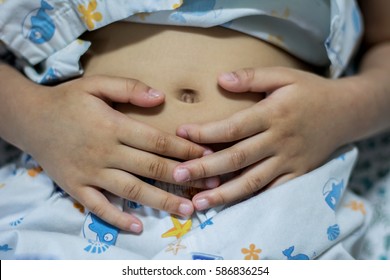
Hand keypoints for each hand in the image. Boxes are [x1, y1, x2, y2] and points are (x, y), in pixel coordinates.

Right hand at [23, 75, 211, 231]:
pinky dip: (117, 218)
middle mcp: (104, 152)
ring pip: (132, 190)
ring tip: (187, 210)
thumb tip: (161, 97)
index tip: (207, 156)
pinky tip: (138, 226)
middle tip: (210, 185)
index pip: (157, 141)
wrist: (29, 119)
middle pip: (150, 168)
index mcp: (113, 126)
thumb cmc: (67, 100)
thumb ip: (129, 88)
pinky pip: (98, 207)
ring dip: (161, 201)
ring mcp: (90, 173)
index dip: (184, 150)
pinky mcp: (75, 187)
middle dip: (183, 177)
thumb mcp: (96, 84)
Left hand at [174, 67, 350, 209]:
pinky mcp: (298, 174)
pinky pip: (272, 191)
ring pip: (252, 181)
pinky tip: (230, 208)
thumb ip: (253, 76)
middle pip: (236, 158)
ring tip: (197, 203)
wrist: (347, 112)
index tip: (181, 133)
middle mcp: (279, 140)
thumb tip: (220, 79)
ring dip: (223, 194)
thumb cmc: (310, 91)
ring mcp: (289, 161)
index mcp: (273, 114)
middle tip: (177, 176)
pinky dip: (251, 201)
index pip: (233, 127)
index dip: (205, 132)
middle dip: (204, 169)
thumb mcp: (285, 75)